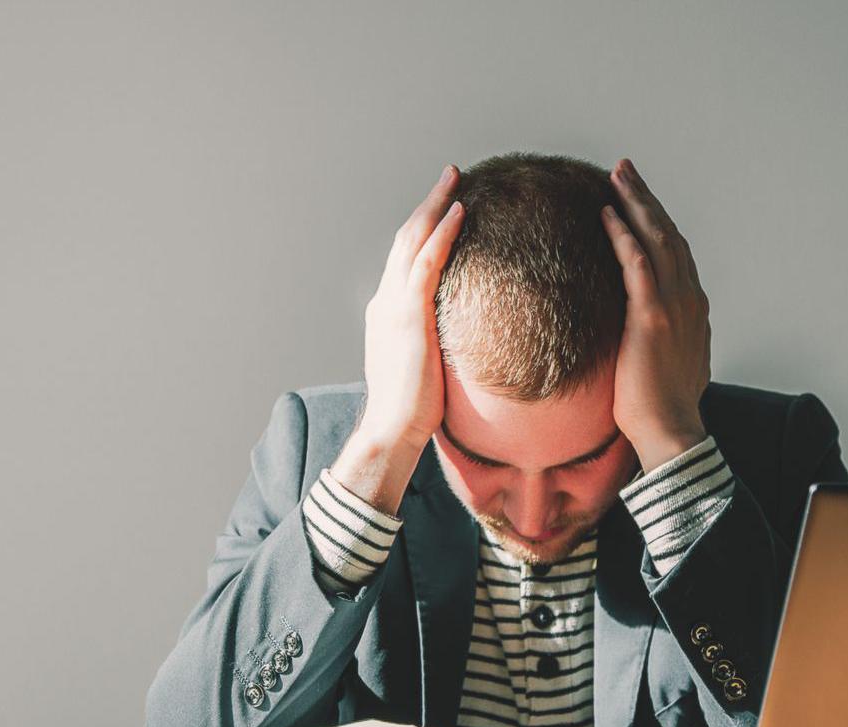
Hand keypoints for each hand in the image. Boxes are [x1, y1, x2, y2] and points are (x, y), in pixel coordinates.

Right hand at [334, 165, 465, 512]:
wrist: (391, 430)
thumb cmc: (412, 410)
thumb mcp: (423, 366)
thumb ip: (436, 344)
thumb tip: (461, 341)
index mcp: (388, 312)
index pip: (406, 259)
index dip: (425, 229)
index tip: (446, 207)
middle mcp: (385, 301)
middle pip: (406, 239)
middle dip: (428, 204)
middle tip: (451, 175)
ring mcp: (394, 306)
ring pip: (412, 241)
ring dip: (435, 206)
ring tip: (456, 179)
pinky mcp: (408, 316)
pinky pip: (425, 264)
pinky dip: (441, 235)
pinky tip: (459, 213)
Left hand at [601, 159, 710, 471]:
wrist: (670, 432)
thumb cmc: (661, 408)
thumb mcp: (667, 362)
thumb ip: (660, 337)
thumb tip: (644, 334)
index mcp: (693, 308)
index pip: (675, 252)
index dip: (657, 221)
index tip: (637, 200)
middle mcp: (689, 299)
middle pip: (668, 234)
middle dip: (646, 199)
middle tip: (624, 169)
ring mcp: (674, 306)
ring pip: (656, 239)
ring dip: (635, 204)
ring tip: (616, 177)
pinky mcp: (652, 317)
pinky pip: (638, 265)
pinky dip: (624, 235)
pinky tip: (608, 215)